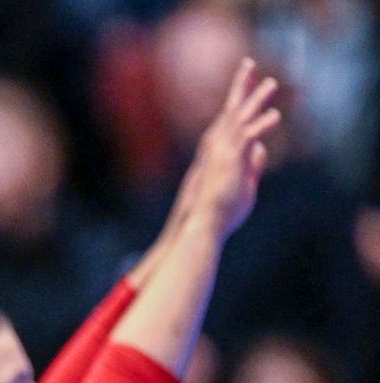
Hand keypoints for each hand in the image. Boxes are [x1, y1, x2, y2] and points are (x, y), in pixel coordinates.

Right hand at [172, 59, 279, 241]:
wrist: (200, 225)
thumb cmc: (217, 211)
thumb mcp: (240, 183)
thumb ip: (251, 164)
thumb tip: (262, 150)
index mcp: (216, 152)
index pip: (228, 120)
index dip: (239, 100)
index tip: (248, 83)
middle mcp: (215, 147)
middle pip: (230, 109)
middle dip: (241, 86)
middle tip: (249, 63)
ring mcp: (220, 152)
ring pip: (240, 118)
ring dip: (256, 99)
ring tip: (272, 82)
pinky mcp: (229, 161)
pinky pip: (248, 138)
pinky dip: (261, 125)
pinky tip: (276, 116)